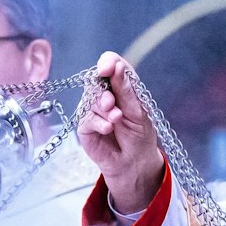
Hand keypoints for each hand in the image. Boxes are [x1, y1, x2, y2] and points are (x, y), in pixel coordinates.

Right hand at [77, 52, 166, 212]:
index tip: (107, 68)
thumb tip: (116, 65)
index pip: (112, 64)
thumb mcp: (138, 110)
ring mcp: (93, 109)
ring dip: (105, 109)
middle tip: (113, 104)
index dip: (108, 62)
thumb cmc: (139, 135)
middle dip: (105, 91)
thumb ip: (125, 89)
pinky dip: (99, 122)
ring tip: (117, 120)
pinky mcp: (85, 125)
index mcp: (121, 85)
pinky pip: (87, 117)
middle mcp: (105, 94)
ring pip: (91, 99)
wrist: (134, 162)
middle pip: (97, 80)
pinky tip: (108, 128)